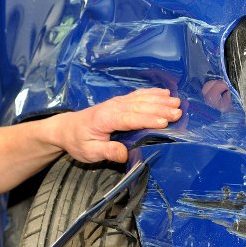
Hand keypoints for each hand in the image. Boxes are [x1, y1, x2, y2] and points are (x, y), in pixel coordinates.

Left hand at [55, 87, 181, 162]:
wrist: (67, 128)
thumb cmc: (79, 142)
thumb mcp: (89, 152)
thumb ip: (107, 151)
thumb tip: (124, 154)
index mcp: (105, 119)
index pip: (130, 119)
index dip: (148, 120)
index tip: (165, 122)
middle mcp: (113, 107)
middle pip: (139, 106)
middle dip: (160, 108)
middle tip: (178, 112)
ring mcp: (117, 102)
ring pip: (141, 99)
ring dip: (159, 100)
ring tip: (176, 101)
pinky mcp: (120, 101)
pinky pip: (138, 95)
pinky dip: (152, 93)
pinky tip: (164, 92)